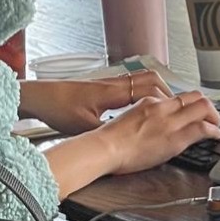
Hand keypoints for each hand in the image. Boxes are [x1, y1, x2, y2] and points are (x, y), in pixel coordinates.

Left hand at [18, 70, 172, 135]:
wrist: (41, 96)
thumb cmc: (59, 108)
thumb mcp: (84, 126)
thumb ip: (105, 132)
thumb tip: (123, 142)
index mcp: (112, 92)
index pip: (149, 87)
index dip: (166, 98)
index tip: (178, 109)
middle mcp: (112, 84)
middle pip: (149, 78)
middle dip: (167, 90)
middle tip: (178, 104)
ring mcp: (107, 83)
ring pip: (139, 80)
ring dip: (154, 89)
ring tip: (164, 103)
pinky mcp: (100, 88)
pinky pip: (128, 85)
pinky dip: (140, 92)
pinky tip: (139, 105)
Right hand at [42, 90, 219, 198]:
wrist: (105, 148)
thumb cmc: (109, 140)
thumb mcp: (128, 120)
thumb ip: (144, 118)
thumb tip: (152, 127)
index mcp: (148, 102)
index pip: (177, 98)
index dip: (190, 105)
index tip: (193, 112)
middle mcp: (162, 106)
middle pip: (194, 96)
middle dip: (207, 106)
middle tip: (211, 117)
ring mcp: (169, 121)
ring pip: (203, 107)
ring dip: (214, 116)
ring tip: (216, 125)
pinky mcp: (175, 137)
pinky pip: (202, 127)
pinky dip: (214, 130)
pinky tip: (216, 135)